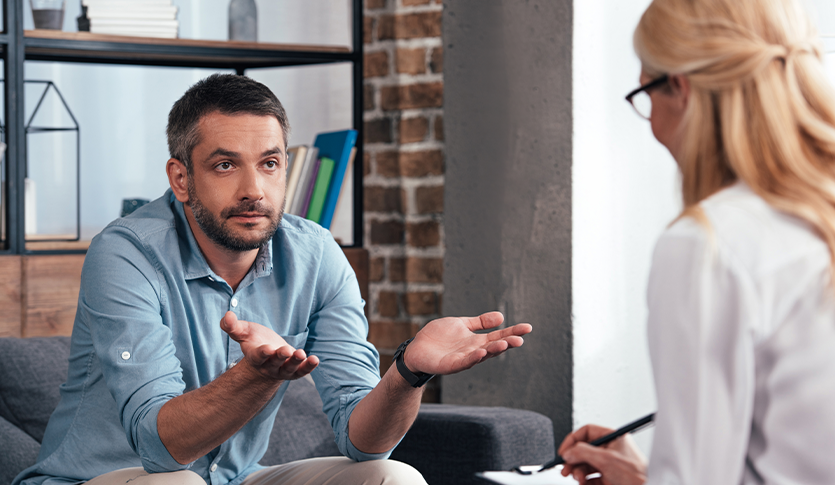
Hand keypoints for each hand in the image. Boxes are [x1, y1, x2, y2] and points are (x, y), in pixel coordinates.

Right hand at [220, 311, 318, 380]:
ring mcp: (282, 370)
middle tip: (287, 350)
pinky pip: (301, 371)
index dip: (263, 353)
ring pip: (288, 369)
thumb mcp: (243, 331)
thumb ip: (232, 326)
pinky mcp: (294, 371)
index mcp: (255, 357)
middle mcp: (268, 366)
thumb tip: (227, 315)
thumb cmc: (254, 340)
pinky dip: (308, 367)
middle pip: (274, 363)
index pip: (258, 357)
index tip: (268, 349)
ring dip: (296, 362)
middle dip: (281, 357)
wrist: (266, 354)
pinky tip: (315, 359)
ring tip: (302, 353)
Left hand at [403, 311, 531, 374]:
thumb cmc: (438, 337)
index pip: (498, 336)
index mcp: (476, 341)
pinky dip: (473, 358)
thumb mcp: (461, 324)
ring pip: (481, 355)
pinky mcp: (450, 365)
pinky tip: (481, 352)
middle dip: (507, 343)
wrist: (416, 349)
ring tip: (505, 344)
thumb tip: (501, 317)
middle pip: (493, 347)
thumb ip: (479, 322)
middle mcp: (473, 351)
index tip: (528, 328)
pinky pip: (463, 362)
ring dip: (493, 350)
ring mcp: (462, 359)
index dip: (512, 332)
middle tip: (520, 339)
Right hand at [558, 424, 646, 484]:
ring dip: (579, 473)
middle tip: (566, 469)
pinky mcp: (609, 478)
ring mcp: (609, 464)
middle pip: (583, 450)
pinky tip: (586, 484)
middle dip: (573, 460)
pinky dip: (586, 482)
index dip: (573, 440)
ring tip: (579, 479)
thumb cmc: (636, 474)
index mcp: (612, 437)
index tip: (564, 451)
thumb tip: (568, 452)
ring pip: (585, 465)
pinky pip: (591, 478)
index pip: (586, 432)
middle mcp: (610, 449)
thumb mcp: (605, 459)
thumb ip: (583, 453)